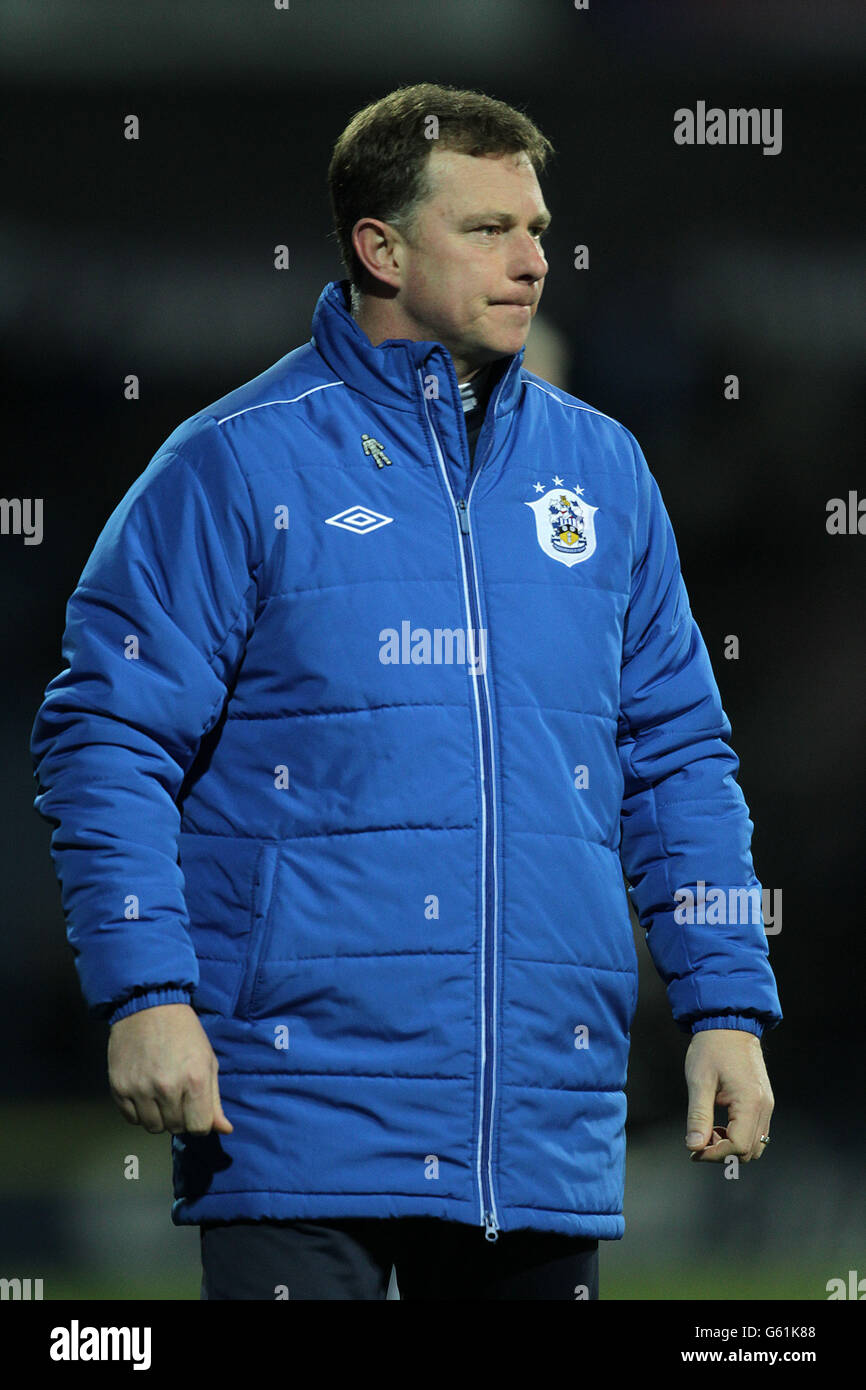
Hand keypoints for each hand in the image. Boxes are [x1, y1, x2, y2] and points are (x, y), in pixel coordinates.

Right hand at [107, 1002, 232, 1136]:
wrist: (148, 1007)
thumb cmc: (184, 1032)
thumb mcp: (207, 1061)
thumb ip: (214, 1099)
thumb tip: (225, 1129)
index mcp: (195, 1080)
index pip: (199, 1127)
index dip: (200, 1122)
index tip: (196, 1111)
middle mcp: (167, 1088)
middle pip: (176, 1128)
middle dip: (180, 1117)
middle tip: (178, 1096)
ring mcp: (140, 1089)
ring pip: (152, 1127)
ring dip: (159, 1117)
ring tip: (160, 1096)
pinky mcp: (119, 1088)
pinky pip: (131, 1119)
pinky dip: (139, 1112)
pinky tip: (144, 1094)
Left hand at [684, 1028, 772, 1161]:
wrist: (728, 1024)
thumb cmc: (712, 1049)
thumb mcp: (699, 1081)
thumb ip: (698, 1116)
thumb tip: (694, 1146)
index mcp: (750, 1102)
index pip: (737, 1146)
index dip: (714, 1154)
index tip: (693, 1150)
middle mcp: (764, 1107)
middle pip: (749, 1152)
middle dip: (722, 1153)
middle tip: (698, 1142)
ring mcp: (766, 1105)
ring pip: (755, 1145)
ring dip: (731, 1147)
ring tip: (709, 1132)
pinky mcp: (763, 1102)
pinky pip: (756, 1132)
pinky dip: (738, 1136)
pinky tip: (720, 1125)